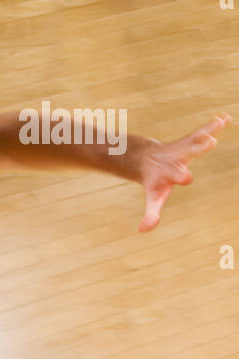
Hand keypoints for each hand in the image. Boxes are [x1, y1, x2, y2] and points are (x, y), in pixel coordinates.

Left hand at [136, 113, 230, 231]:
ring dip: (207, 131)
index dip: (181, 175)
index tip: (187, 177)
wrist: (147, 159)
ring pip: (196, 138)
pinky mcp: (190, 139)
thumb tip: (142, 230)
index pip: (176, 174)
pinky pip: (203, 131)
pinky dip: (213, 125)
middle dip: (198, 148)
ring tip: (220, 123)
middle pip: (189, 152)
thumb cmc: (155, 182)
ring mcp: (184, 147)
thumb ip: (151, 214)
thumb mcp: (154, 198)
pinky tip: (225, 118)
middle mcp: (177, 158)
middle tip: (211, 142)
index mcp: (169, 172)